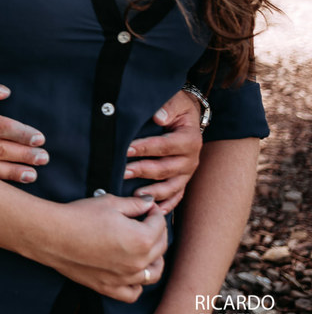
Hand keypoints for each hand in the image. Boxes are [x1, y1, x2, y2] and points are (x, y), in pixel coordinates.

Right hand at [36, 195, 167, 302]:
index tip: (145, 207)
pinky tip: (131, 271)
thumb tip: (149, 203)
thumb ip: (135, 204)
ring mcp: (124, 278)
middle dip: (156, 232)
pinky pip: (133, 292)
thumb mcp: (109, 203)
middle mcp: (138, 262)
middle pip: (160, 247)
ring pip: (153, 273)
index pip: (160, 224)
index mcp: (141, 239)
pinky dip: (137, 284)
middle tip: (144, 222)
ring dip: (154, 259)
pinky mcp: (109, 288)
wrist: (51, 235)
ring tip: (144, 248)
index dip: (153, 212)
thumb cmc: (78, 216)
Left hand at [125, 89, 202, 212]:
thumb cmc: (177, 109)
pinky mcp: (183, 181)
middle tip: (122, 172)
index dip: (145, 148)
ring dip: (153, 192)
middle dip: (143, 170)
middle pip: (166, 168)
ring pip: (171, 187)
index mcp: (190, 139)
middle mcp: (191, 159)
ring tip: (135, 195)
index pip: (165, 146)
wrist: (187, 117)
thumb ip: (167, 108)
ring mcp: (187, 173)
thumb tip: (158, 117)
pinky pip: (176, 197)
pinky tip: (154, 211)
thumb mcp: (176, 102)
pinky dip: (166, 205)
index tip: (126, 149)